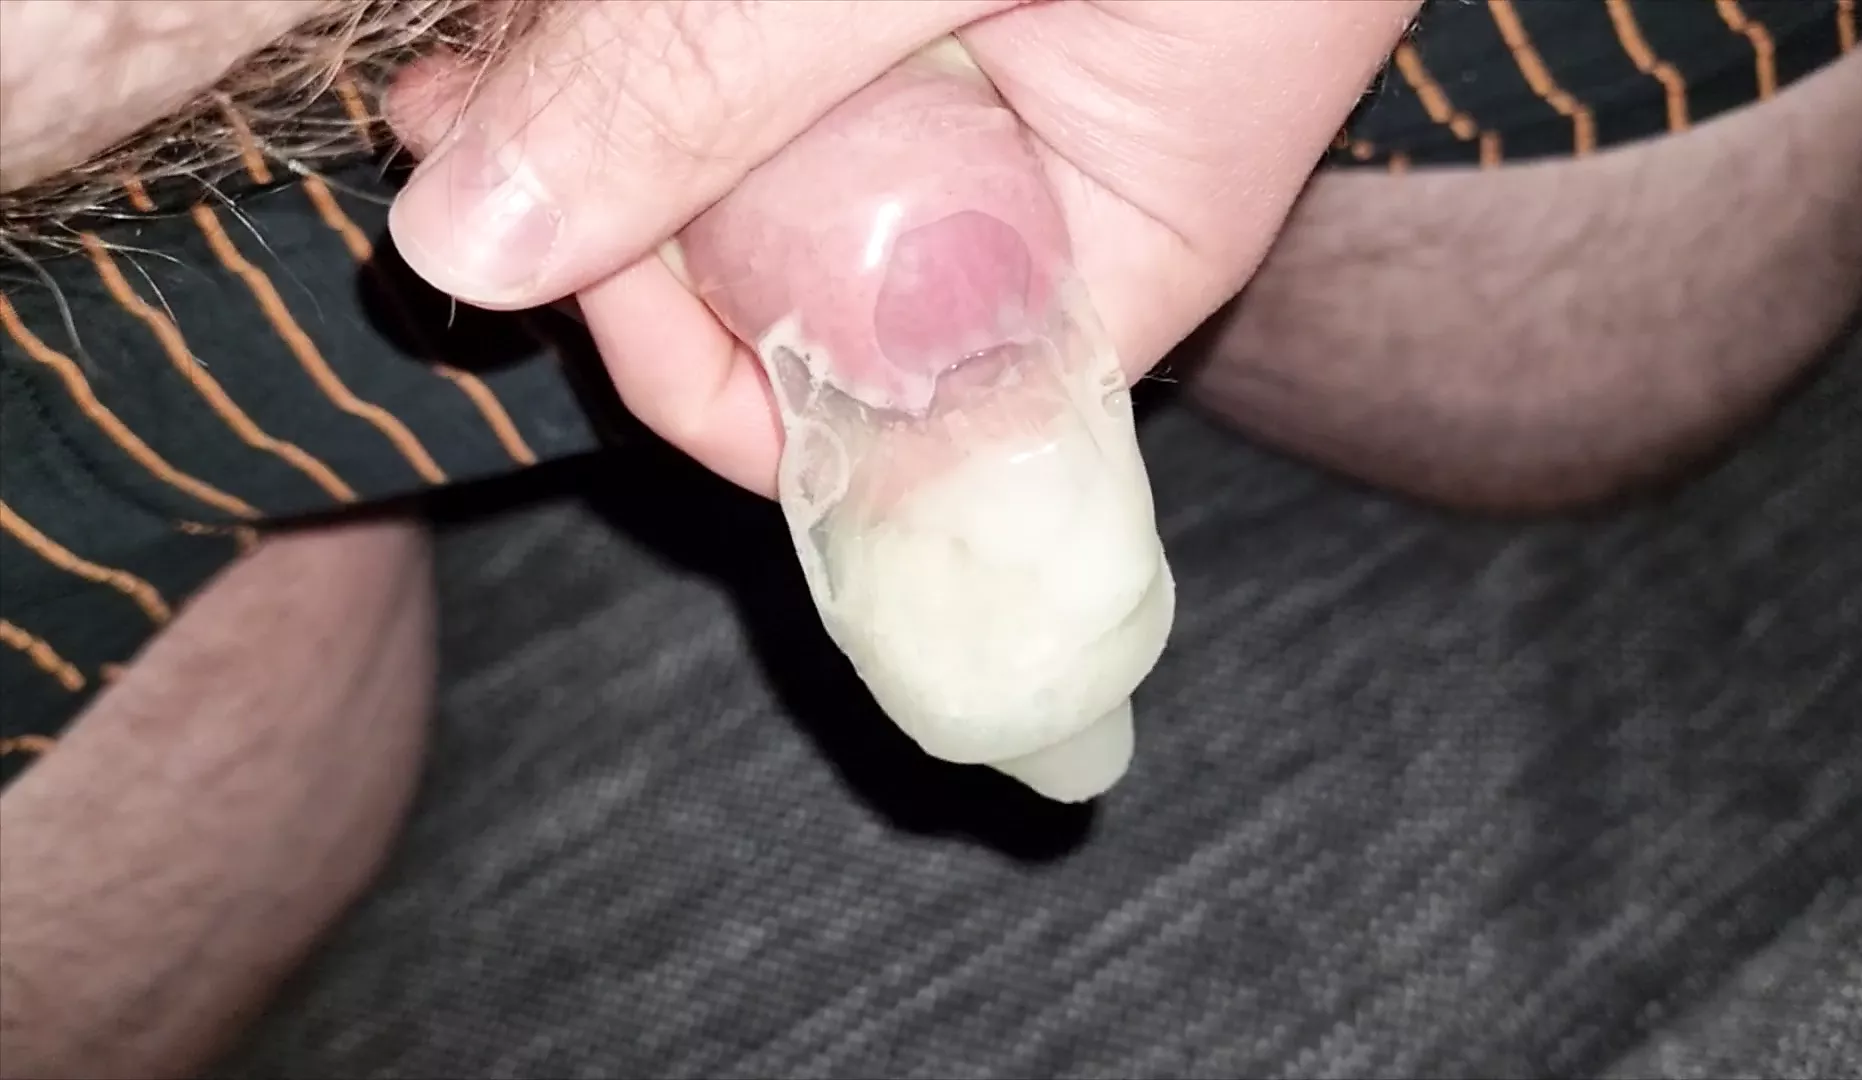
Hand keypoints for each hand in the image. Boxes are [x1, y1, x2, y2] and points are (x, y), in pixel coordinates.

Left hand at [383, 0, 1417, 493]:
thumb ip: (718, 76)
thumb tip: (469, 250)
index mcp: (1099, 263)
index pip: (875, 430)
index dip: (703, 371)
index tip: (577, 247)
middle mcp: (1033, 209)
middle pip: (787, 301)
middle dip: (619, 219)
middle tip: (462, 108)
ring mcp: (983, 103)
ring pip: (759, 175)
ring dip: (617, 114)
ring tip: (489, 34)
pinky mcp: (924, 18)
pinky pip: (776, 71)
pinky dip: (671, 44)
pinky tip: (564, 14)